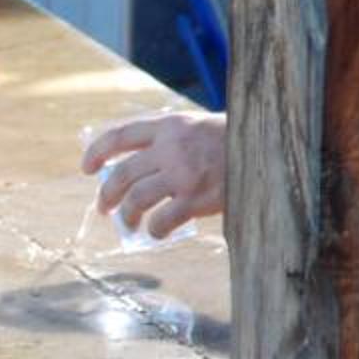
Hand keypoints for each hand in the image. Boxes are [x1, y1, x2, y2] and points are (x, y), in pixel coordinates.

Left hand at [81, 110, 227, 241]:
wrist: (272, 146)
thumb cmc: (238, 140)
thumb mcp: (200, 126)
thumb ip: (173, 140)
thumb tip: (144, 165)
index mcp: (170, 125)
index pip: (120, 136)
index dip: (97, 152)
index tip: (86, 168)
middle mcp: (170, 148)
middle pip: (121, 173)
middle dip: (107, 194)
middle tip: (105, 208)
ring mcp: (182, 173)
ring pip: (135, 199)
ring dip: (127, 216)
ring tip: (129, 225)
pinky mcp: (196, 198)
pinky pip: (162, 220)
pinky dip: (154, 230)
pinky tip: (157, 233)